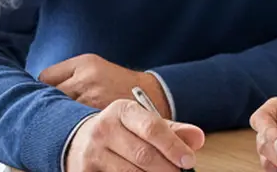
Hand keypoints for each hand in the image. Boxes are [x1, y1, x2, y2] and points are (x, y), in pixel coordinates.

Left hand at [40, 54, 169, 117]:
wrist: (152, 96)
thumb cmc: (119, 83)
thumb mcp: (95, 67)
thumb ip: (70, 74)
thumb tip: (39, 86)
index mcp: (85, 63)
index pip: (46, 77)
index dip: (42, 88)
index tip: (43, 96)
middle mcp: (87, 79)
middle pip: (49, 95)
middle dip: (46, 104)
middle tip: (44, 113)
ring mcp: (93, 99)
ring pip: (60, 111)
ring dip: (57, 118)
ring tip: (56, 124)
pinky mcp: (100, 117)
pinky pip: (74, 124)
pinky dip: (70, 128)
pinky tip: (71, 131)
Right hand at [64, 99, 203, 171]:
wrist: (78, 139)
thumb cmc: (121, 133)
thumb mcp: (144, 124)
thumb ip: (172, 131)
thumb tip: (198, 138)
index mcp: (123, 110)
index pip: (151, 127)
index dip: (173, 146)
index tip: (189, 161)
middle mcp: (104, 128)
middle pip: (143, 155)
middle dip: (167, 169)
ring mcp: (93, 152)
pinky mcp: (85, 171)